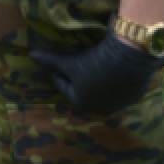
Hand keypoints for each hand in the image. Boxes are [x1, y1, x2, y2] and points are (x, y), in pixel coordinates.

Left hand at [31, 33, 160, 115]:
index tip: (56, 70)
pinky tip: (109, 68)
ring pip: (100, 90)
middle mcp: (100, 108)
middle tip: (72, 67)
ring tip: (89, 66)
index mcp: (81, 103)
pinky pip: (116, 87)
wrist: (129, 61)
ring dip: (94, 80)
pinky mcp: (132, 95)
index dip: (58, 77)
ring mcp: (118, 103)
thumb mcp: (68, 62)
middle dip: (76, 80)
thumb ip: (49, 60)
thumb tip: (31, 55)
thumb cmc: (92, 64)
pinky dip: (110, 79)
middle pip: (83, 91)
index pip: (64, 88)